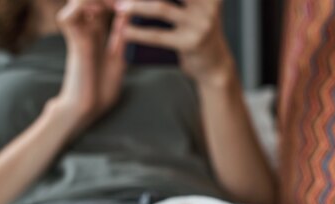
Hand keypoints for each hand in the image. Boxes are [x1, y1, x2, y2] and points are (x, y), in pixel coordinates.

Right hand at [52, 0, 128, 133]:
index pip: (102, 4)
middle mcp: (84, 30)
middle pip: (90, 0)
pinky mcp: (74, 43)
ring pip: (78, 1)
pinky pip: (68, 16)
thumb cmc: (101, 90)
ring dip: (97, 0)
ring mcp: (77, 34)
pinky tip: (103, 12)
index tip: (135, 3)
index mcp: (95, 34)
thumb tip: (130, 19)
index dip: (116, 2)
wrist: (86, 109)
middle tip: (126, 2)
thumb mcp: (118, 60)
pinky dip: (83, 8)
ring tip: (117, 4)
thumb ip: (121, 40)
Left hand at [116, 0, 235, 86]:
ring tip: (119, 7)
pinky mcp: (191, 43)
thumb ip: (180, 2)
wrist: (215, 66)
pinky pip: (158, 36)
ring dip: (136, 6)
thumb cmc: (198, 33)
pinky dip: (138, 33)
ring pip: (161, 8)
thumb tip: (136, 0)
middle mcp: (207, 4)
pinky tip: (124, 31)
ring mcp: (201, 24)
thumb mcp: (197, 10)